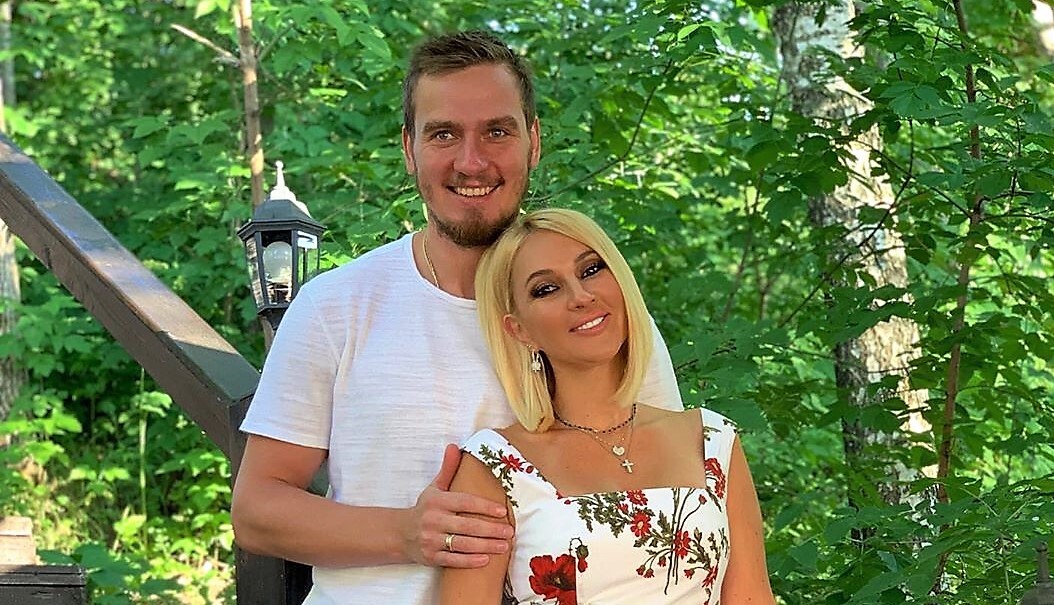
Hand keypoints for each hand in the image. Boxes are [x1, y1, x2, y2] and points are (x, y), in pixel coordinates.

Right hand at [405, 444, 512, 567]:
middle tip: (509, 532)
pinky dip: (470, 561)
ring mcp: (432, 540)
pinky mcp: (431, 557)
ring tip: (504, 546)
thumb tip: (454, 446)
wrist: (401, 533)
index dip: (484, 507)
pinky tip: (486, 560)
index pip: (464, 503)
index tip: (502, 511)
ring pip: (462, 545)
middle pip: (467, 526)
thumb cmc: (425, 509)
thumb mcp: (435, 488)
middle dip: (490, 530)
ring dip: (485, 546)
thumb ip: (448, 469)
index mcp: (438, 501)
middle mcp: (434, 520)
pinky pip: (453, 560)